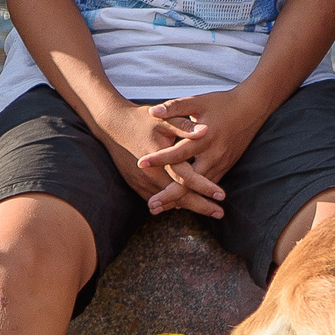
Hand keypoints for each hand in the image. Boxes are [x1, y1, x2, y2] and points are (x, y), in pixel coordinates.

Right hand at [99, 103, 219, 212]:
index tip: (222, 195)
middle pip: (179, 196)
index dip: (204, 187)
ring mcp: (141, 181)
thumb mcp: (164, 120)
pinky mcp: (135, 184)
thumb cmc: (142, 120)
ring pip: (168, 201)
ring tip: (210, 212)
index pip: (186, 178)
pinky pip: (156, 198)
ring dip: (188, 206)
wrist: (112, 125)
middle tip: (220, 213)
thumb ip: (185, 127)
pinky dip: (172, 203)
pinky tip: (187, 206)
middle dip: (201, 206)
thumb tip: (206, 131)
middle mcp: (150, 174)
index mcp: (161, 159)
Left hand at [141, 88, 268, 213]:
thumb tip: (151, 111)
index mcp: (205, 137)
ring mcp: (222, 162)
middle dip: (171, 194)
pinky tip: (180, 203)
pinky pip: (209, 184)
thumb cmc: (222, 103)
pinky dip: (195, 195)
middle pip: (190, 180)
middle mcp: (214, 154)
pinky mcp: (226, 166)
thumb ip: (174, 107)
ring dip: (181, 199)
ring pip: (200, 187)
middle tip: (152, 205)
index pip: (179, 151)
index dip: (160, 158)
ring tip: (160, 209)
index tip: (140, 164)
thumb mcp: (197, 101)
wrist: (252, 108)